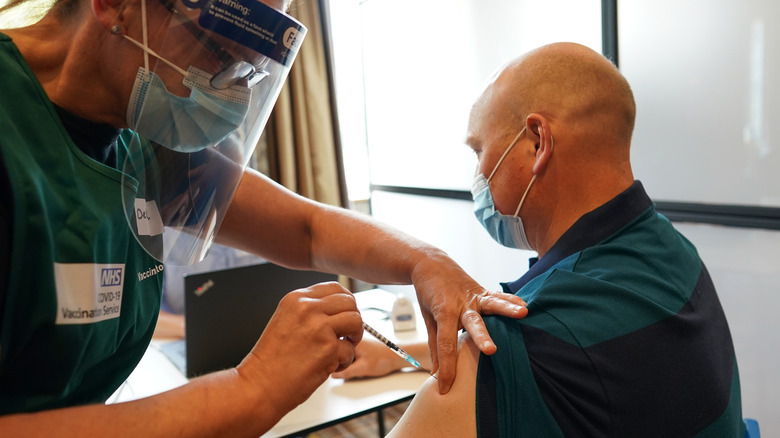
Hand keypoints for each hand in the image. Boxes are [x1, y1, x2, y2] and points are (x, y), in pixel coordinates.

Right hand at [236, 281, 362, 419]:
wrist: (259, 385)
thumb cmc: (272, 360)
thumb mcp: (286, 320)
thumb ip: (310, 311)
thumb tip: (338, 309)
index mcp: (296, 299)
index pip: (335, 288)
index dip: (346, 302)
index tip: (345, 315)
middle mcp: (308, 308)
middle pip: (349, 302)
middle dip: (352, 319)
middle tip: (346, 334)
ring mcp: (319, 327)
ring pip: (356, 320)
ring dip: (353, 337)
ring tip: (340, 349)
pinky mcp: (329, 348)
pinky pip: (350, 350)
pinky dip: (344, 361)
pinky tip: (329, 366)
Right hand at [331, 336, 420, 379]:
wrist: (397, 358)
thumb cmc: (384, 359)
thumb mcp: (363, 368)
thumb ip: (346, 372)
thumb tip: (333, 374)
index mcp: (352, 341)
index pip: (334, 351)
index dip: (334, 362)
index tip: (336, 369)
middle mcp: (353, 341)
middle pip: (339, 355)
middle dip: (343, 364)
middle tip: (354, 369)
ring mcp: (357, 345)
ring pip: (346, 357)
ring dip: (350, 365)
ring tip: (360, 367)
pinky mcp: (361, 350)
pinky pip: (352, 358)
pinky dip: (355, 364)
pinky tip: (362, 366)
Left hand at [411, 253, 527, 393]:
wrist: (431, 263)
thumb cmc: (428, 293)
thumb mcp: (427, 317)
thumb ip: (435, 345)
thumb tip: (436, 372)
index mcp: (443, 312)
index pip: (445, 345)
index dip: (446, 368)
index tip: (444, 388)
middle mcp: (460, 304)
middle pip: (472, 323)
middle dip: (481, 338)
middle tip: (491, 351)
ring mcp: (473, 296)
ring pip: (492, 304)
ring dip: (507, 310)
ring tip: (522, 313)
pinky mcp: (482, 291)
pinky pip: (498, 296)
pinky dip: (511, 300)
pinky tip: (525, 306)